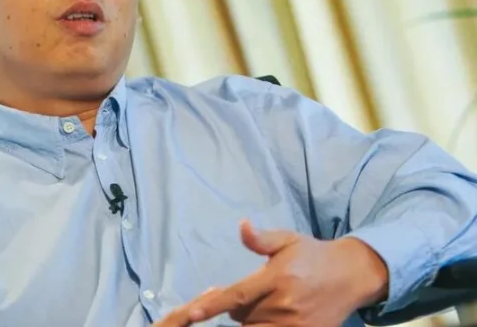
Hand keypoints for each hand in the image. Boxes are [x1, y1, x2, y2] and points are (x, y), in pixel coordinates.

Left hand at [154, 220, 388, 326]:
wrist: (352, 276)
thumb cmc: (312, 255)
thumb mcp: (287, 240)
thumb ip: (261, 239)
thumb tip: (241, 225)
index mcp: (277, 279)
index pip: (238, 296)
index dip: (212, 305)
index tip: (191, 314)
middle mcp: (284, 306)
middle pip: (242, 316)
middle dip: (234, 308)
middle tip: (241, 295)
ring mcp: (296, 325)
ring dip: (248, 320)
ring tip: (258, 304)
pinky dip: (263, 325)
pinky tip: (264, 315)